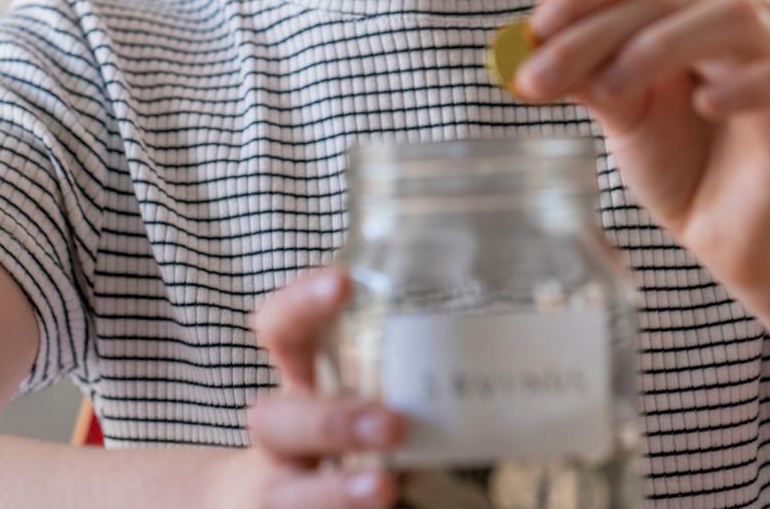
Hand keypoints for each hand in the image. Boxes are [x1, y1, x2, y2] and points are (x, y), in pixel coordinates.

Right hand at [209, 267, 400, 508]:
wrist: (269, 503)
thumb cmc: (336, 436)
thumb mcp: (358, 397)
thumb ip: (406, 383)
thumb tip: (500, 368)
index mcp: (297, 382)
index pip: (281, 329)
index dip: (301, 304)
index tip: (344, 283)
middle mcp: (279, 434)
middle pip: (275, 420)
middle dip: (331, 421)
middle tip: (392, 423)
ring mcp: (277, 487)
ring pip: (285, 491)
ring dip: (335, 490)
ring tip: (384, 485)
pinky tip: (387, 506)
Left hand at [513, 0, 769, 289]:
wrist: (725, 231)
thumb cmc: (674, 157)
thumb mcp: (617, 111)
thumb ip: (583, 74)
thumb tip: (526, 43)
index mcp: (689, 1)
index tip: (534, 28)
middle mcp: (735, 13)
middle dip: (596, 29)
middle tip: (540, 76)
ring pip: (731, 15)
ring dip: (660, 45)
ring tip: (613, 89)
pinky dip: (747, 84)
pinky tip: (705, 105)